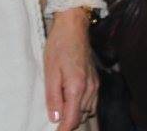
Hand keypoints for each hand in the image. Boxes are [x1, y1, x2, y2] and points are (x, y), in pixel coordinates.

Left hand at [43, 7, 98, 128]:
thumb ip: (53, 97)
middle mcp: (90, 88)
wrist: (73, 27)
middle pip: (81, 117)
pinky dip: (81, 106)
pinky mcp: (96, 80)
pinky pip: (91, 101)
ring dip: (75, 114)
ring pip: (87, 110)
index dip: (63, 129)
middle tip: (54, 121)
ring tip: (61, 111)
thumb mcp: (50, 71)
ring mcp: (95, 84)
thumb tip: (55, 118)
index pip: (73, 119)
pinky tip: (71, 100)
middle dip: (69, 122)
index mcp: (77, 87)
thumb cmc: (59, 46)